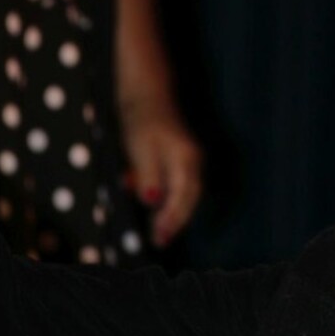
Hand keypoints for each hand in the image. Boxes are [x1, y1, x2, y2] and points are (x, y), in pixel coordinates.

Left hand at [119, 100, 202, 247]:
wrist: (147, 94)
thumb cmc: (141, 120)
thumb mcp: (140, 147)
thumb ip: (148, 174)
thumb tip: (151, 201)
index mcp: (186, 159)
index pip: (184, 197)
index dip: (173, 219)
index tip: (160, 237)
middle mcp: (194, 162)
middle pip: (189, 199)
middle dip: (175, 221)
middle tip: (159, 241)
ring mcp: (190, 160)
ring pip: (184, 193)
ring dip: (171, 212)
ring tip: (156, 230)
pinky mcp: (181, 160)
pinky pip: (177, 184)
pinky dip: (167, 198)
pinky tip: (151, 204)